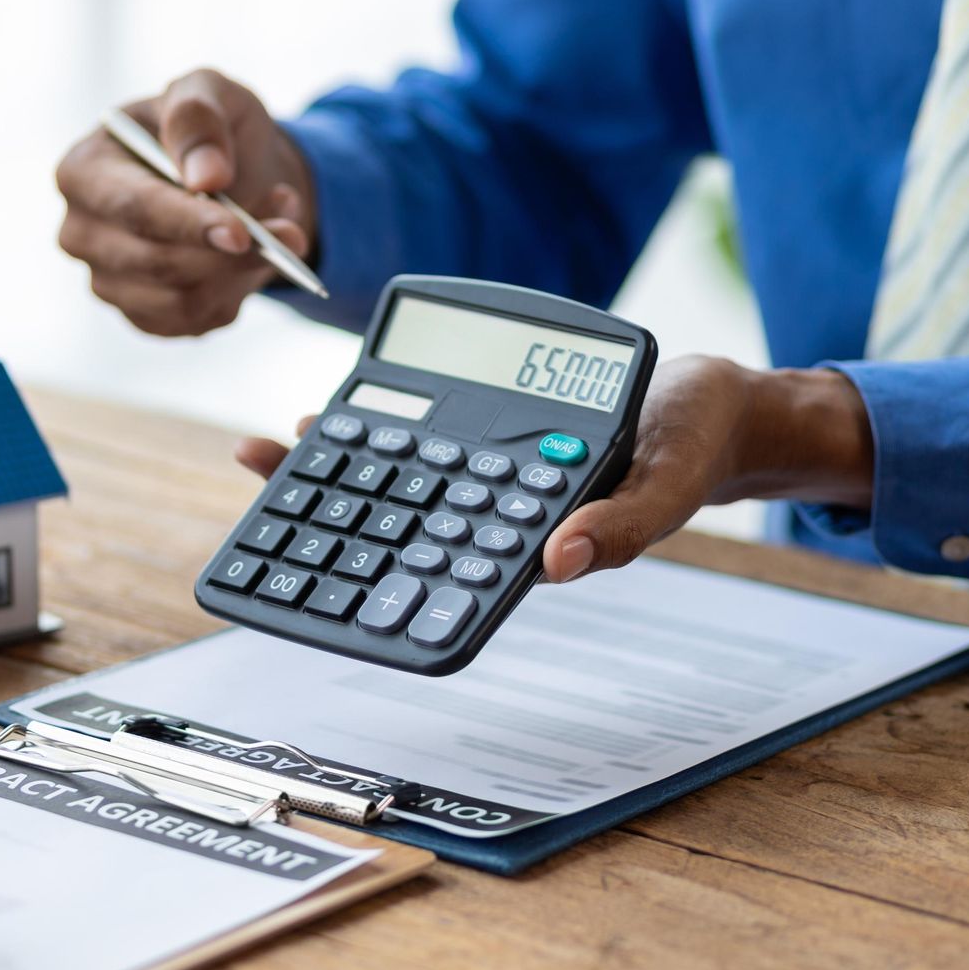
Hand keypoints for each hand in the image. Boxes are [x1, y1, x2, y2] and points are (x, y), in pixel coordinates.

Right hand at [56, 69, 314, 335]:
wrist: (229, 175)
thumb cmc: (207, 129)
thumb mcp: (208, 91)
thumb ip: (199, 118)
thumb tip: (207, 178)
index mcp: (82, 171)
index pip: (133, 208)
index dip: (188, 223)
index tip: (240, 233)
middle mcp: (81, 233)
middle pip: (157, 264)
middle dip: (230, 252)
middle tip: (289, 227)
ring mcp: (107, 281)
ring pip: (182, 300)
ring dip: (242, 272)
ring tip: (278, 231)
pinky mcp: (140, 315)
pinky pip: (195, 322)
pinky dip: (236, 294)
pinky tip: (248, 260)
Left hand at [233, 358, 874, 581]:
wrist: (711, 408)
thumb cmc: (692, 451)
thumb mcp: (667, 488)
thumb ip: (620, 525)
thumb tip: (559, 559)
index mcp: (528, 540)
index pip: (438, 560)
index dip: (373, 556)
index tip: (313, 541)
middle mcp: (496, 511)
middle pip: (399, 514)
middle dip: (328, 495)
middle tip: (257, 464)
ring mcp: (489, 474)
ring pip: (403, 474)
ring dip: (341, 458)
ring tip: (274, 439)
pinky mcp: (494, 436)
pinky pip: (429, 434)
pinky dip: (384, 423)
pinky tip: (339, 410)